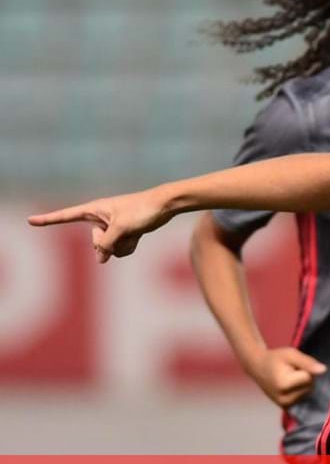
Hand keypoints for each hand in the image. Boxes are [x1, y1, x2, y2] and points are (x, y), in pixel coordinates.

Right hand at [28, 190, 172, 262]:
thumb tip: (101, 258)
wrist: (165, 205)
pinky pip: (120, 249)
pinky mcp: (124, 233)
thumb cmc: (142, 210)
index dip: (48, 220)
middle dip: (108, 243)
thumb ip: (107, 245)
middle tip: (124, 230)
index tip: (29, 221)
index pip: (66, 216)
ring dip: (122, 246)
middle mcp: (100, 218)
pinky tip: (139, 235)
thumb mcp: (121, 229)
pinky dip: (130, 246)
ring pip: (109, 249)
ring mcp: (112, 227)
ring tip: (134, 231)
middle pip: (95, 243)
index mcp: (94, 209)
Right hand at [246, 347, 327, 408]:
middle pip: (310, 386)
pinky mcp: (286, 407)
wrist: (258, 367)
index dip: (304, 368)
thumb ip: (307, 362)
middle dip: (304, 376)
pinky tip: (289, 385)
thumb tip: (324, 370)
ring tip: (288, 376)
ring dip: (303, 383)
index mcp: (284, 385)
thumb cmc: (276, 358)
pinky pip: (304, 396)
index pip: (309, 377)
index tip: (292, 366)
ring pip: (308, 391)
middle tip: (289, 371)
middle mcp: (284, 399)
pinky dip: (300, 389)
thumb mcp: (291, 354)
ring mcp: (285, 405)